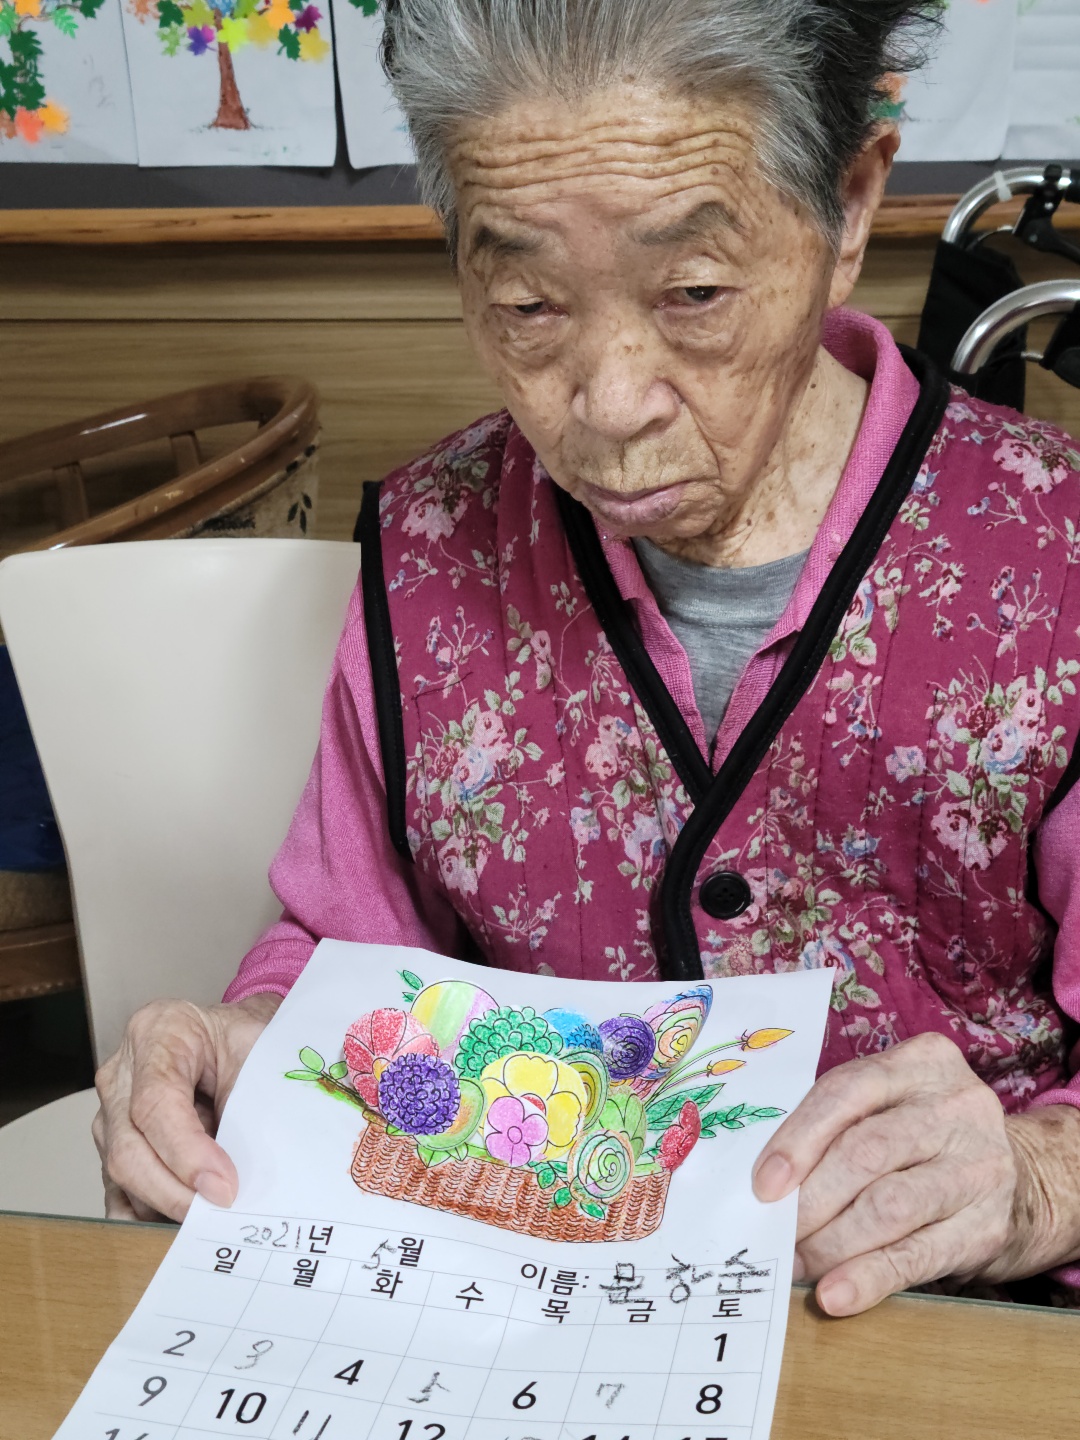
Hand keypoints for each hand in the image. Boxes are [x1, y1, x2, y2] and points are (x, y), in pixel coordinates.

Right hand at [93, 993, 280, 1222]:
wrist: (232, 1038)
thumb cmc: (243, 1039)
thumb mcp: (257, 1049)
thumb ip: (248, 1099)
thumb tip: (247, 1170)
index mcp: (157, 1032)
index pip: (155, 1102)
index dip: (187, 1152)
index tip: (224, 1187)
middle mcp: (121, 1074)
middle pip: (128, 1148)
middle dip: (175, 1192)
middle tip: (220, 1214)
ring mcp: (109, 1113)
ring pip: (122, 1177)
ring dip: (166, 1205)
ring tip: (214, 1217)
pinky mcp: (112, 1147)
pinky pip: (118, 1194)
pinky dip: (149, 1215)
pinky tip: (181, 1227)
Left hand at [751, 1031, 1079, 1314]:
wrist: (1020, 1180)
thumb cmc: (924, 1138)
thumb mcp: (891, 1107)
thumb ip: (837, 1126)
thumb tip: (766, 1182)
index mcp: (923, 1063)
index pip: (847, 1092)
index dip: (798, 1139)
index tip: (763, 1185)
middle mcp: (956, 1106)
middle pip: (866, 1151)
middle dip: (811, 1199)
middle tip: (773, 1233)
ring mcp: (979, 1166)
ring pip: (889, 1205)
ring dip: (832, 1242)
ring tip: (796, 1263)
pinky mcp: (989, 1227)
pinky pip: (919, 1255)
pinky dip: (870, 1277)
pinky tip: (835, 1294)